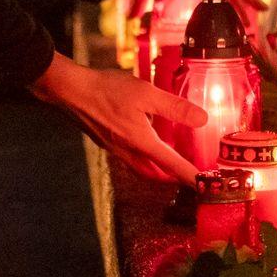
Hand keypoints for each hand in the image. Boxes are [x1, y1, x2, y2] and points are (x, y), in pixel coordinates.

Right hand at [31, 52, 204, 184]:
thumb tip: (202, 119)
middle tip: (190, 175)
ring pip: (142, 169)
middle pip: (156, 174)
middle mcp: (128, 152)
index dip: (191, 176)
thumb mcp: (146, 94)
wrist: (70, 91)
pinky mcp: (107, 143)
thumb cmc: (107, 90)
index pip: (173, 165)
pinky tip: (144, 145)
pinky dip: (144, 160)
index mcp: (141, 142)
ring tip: (170, 164)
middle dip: (174, 178)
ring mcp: (115, 149)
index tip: (205, 186)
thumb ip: (174, 108)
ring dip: (158, 171)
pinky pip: (131, 160)